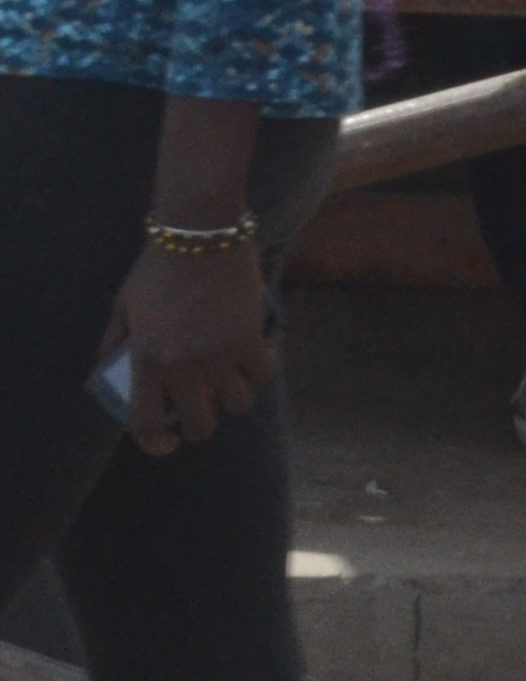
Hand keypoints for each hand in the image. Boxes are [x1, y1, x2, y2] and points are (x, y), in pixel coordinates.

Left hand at [106, 241, 272, 455]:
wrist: (200, 236)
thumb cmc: (157, 270)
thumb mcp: (124, 306)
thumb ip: (115, 342)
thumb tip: (109, 370)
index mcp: (148, 359)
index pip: (148, 423)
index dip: (156, 444)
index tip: (165, 443)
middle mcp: (185, 366)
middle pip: (202, 424)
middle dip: (201, 425)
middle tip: (200, 411)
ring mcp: (220, 356)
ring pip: (238, 404)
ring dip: (232, 397)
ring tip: (227, 380)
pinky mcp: (251, 342)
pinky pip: (262, 376)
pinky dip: (258, 371)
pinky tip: (252, 358)